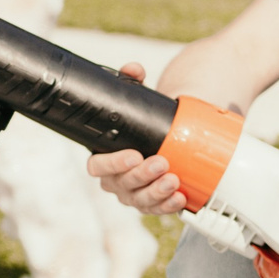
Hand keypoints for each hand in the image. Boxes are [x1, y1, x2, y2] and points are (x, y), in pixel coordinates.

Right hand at [87, 63, 190, 212]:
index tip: (134, 154)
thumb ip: (131, 83)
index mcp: (104, 158)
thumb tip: (134, 68)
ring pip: (139, 199)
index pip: (98, 166)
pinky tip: (180, 198)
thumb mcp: (137, 102)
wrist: (163, 140)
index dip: (113, 163)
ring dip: (156, 192)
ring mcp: (133, 194)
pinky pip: (156, 209)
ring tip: (174, 179)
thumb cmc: (142, 125)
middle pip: (121, 184)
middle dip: (141, 175)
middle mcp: (115, 180)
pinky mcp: (152, 203)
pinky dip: (168, 206)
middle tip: (161, 162)